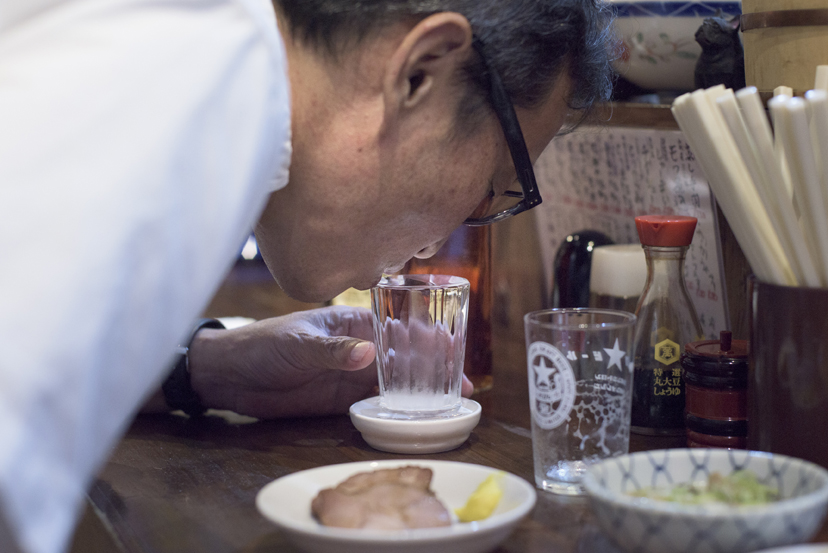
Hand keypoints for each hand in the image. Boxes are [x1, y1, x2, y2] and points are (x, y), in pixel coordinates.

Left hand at [185, 306, 473, 417]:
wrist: (229, 376)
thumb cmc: (262, 344)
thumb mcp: (297, 343)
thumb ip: (331, 350)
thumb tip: (368, 355)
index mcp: (351, 321)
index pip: (397, 326)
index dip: (427, 336)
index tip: (452, 348)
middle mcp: (357, 347)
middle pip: (403, 356)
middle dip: (434, 367)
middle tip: (464, 384)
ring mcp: (350, 375)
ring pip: (394, 382)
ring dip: (421, 392)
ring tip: (452, 403)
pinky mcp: (339, 400)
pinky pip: (374, 404)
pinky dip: (396, 410)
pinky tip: (417, 419)